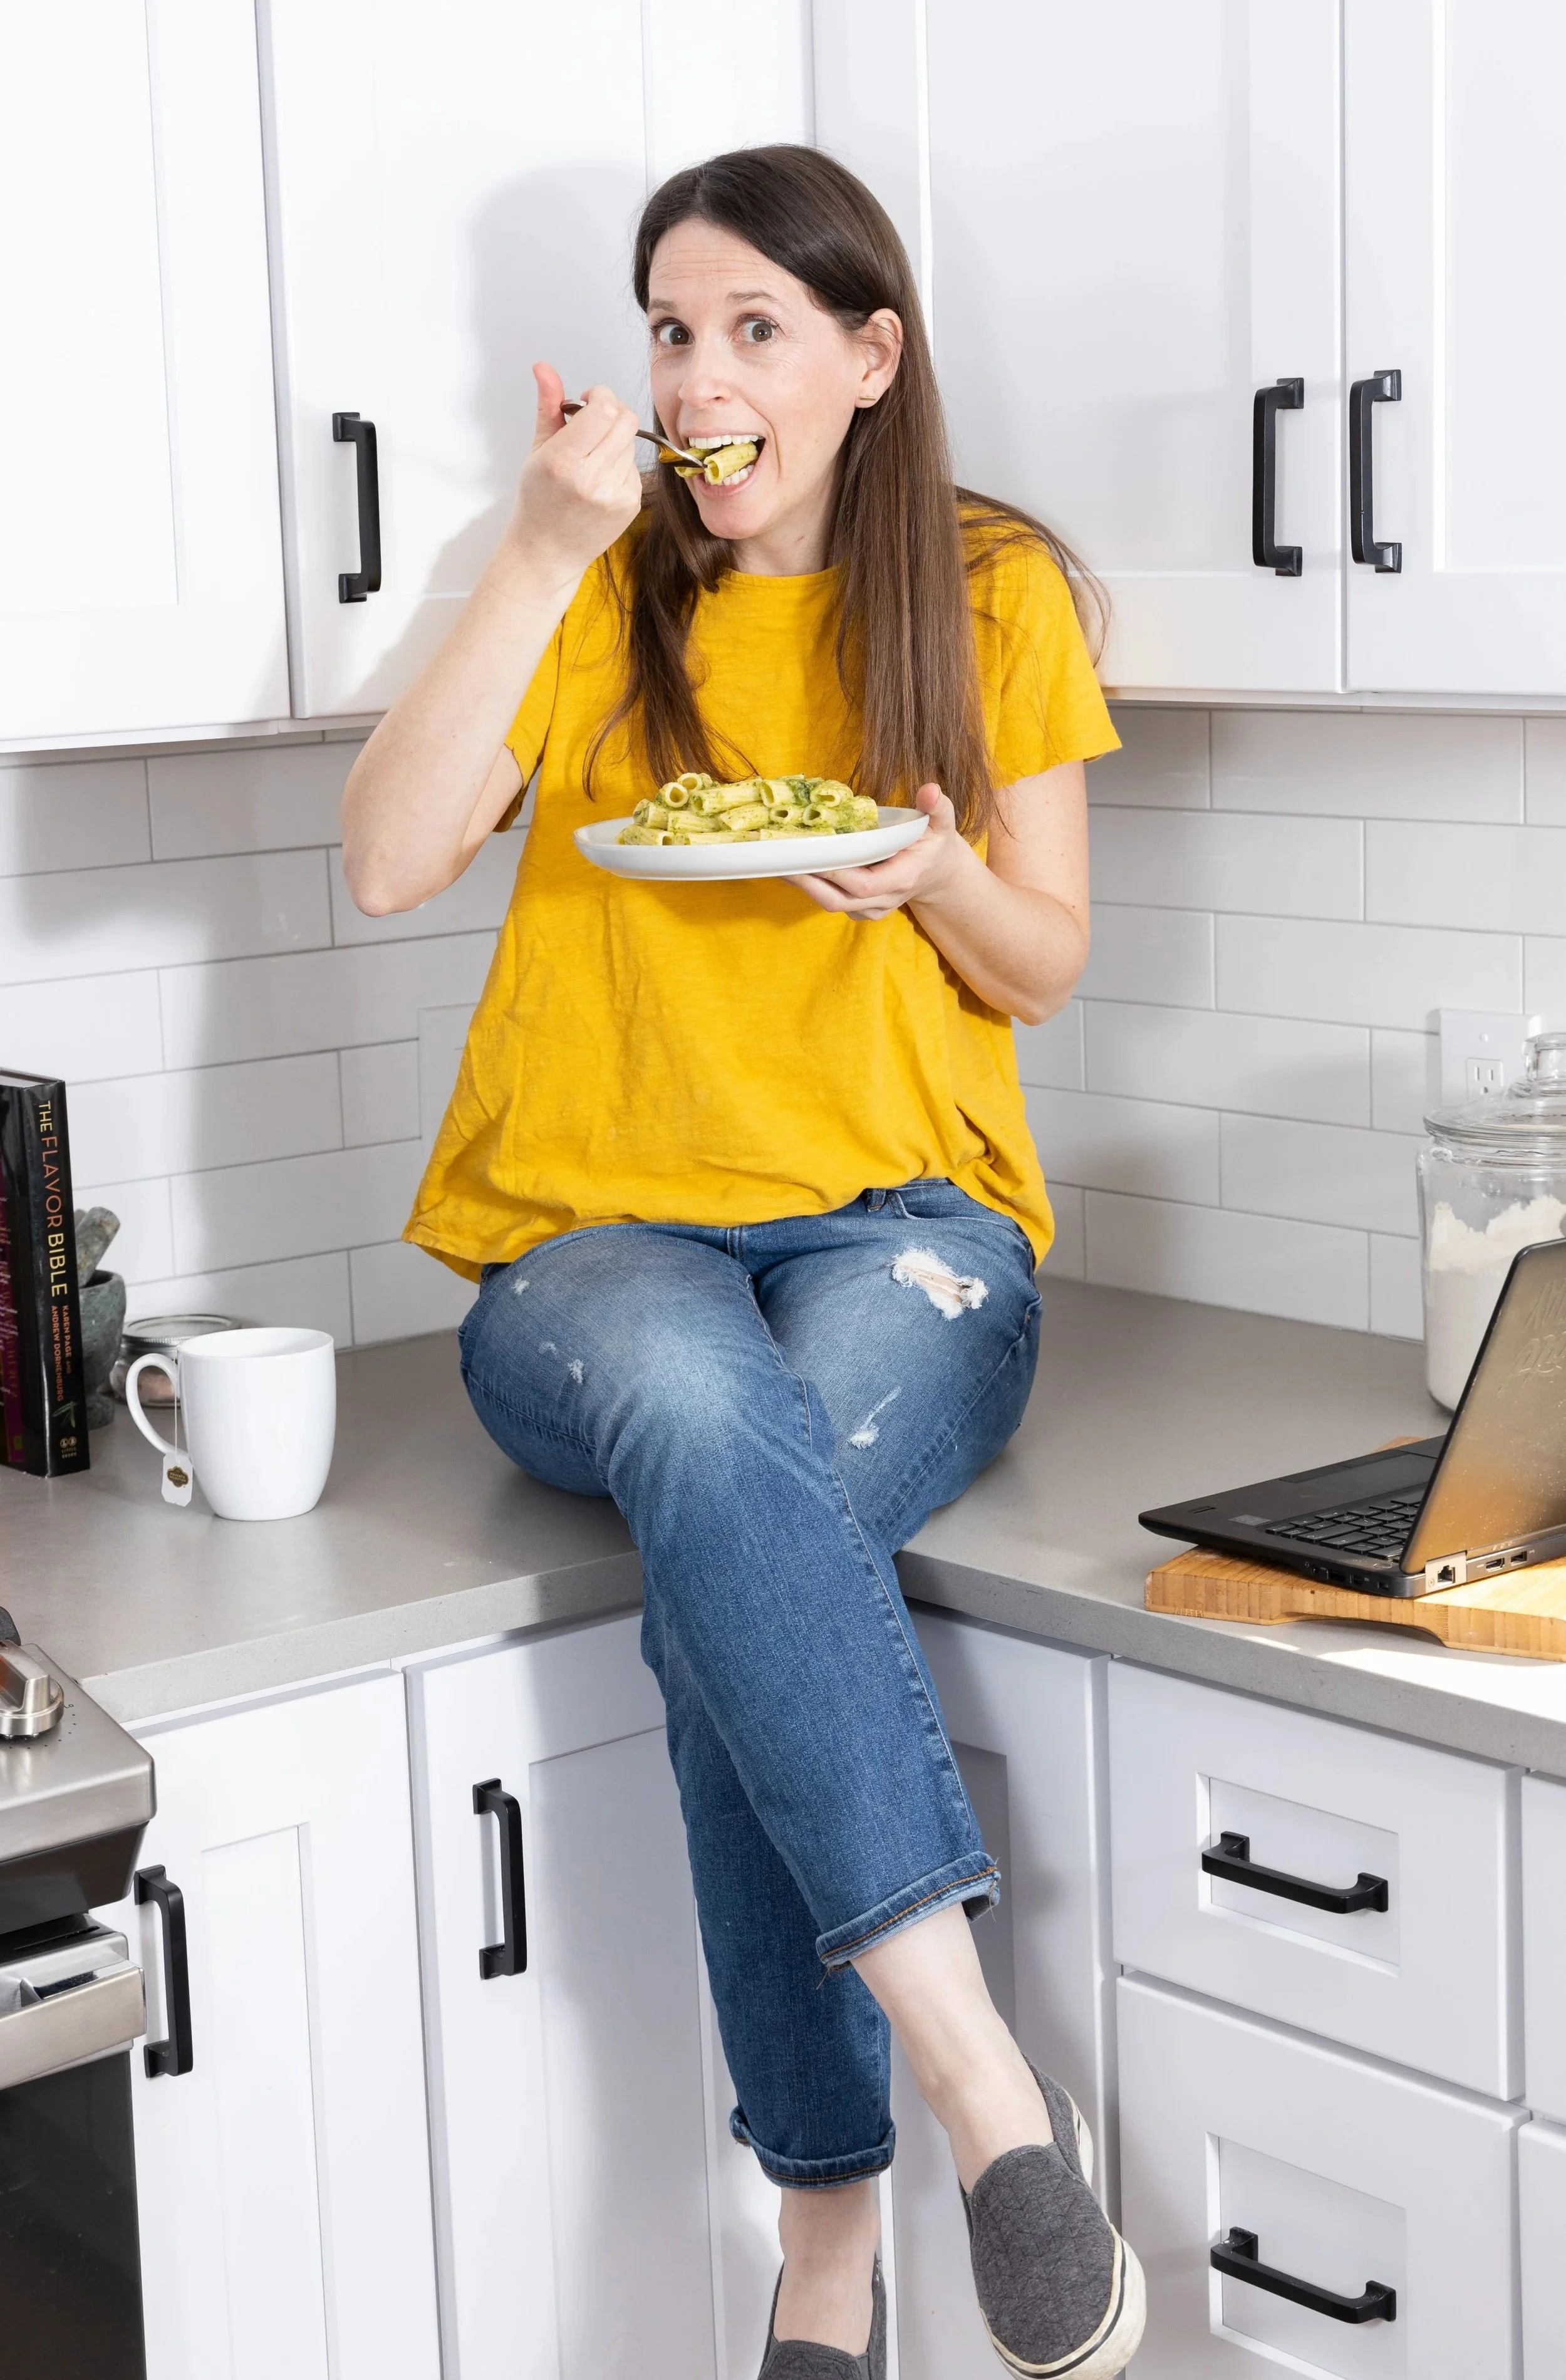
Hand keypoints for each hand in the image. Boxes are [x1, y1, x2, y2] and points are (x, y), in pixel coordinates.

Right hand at [501, 364, 643, 588]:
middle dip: (611, 411)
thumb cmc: (539, 500)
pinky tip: (600, 478)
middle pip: (625, 420)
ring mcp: (615, 495)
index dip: (600, 395)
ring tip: (592, 457)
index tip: (587, 401)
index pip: (602, 409)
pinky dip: (620, 463)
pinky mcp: (631, 504)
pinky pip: (634, 465)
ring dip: (615, 439)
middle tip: (593, 422)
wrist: (548, 551)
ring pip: (631, 441)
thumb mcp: (537, 451)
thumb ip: (547, 407)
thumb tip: (544, 367)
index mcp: (562, 462)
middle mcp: (590, 480)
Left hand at [795, 783, 972, 919]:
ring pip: (831, 903)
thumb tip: (930, 789)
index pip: (864, 884)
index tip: (812, 853)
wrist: (936, 873)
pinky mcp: (859, 909)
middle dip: (808, 881)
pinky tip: (794, 866)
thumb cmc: (934, 844)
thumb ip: (937, 807)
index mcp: (902, 879)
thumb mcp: (941, 823)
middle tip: (781, 857)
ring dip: (804, 884)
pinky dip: (812, 886)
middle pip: (839, 899)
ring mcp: (870, 908)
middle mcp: (884, 900)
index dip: (836, 872)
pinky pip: (831, 900)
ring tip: (779, 860)